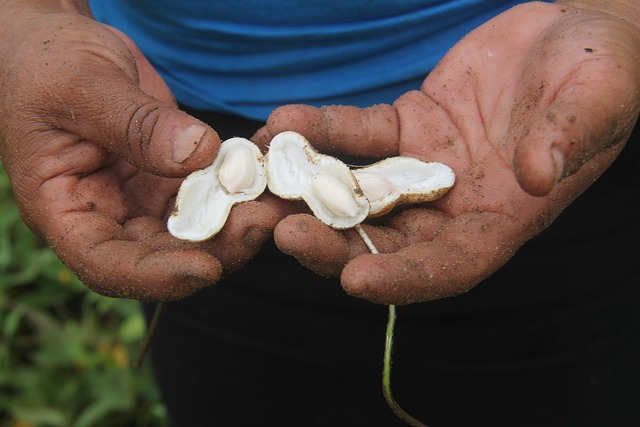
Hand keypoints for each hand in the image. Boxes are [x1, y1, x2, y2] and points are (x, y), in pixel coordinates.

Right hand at [0, 5, 279, 299]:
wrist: (60, 46)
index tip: (207, 268)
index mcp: (64, 212)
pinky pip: (211, 191)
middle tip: (263, 223)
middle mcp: (107, 216)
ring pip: (196, 229)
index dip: (156, 276)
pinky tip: (269, 170)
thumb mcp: (80, 86)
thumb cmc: (45, 64)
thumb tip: (197, 154)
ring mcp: (143, 198)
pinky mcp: (172, 176)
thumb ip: (134, 124)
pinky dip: (240, 186)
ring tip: (278, 198)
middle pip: (163, 255)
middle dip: (216, 248)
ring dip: (238, 221)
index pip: (107, 265)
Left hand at [255, 2, 639, 304]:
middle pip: (388, 241)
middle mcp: (455, 204)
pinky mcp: (407, 126)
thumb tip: (537, 175)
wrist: (572, 30)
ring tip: (264, 183)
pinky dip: (323, 130)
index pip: (452, 265)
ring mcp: (424, 166)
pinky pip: (359, 133)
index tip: (357, 281)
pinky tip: (285, 122)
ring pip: (361, 193)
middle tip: (284, 235)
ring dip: (311, 191)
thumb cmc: (601, 70)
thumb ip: (567, 140)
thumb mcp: (596, 101)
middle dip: (336, 244)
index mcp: (503, 218)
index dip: (406, 278)